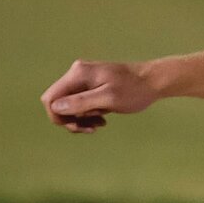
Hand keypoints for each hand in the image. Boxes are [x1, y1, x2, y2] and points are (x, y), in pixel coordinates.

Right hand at [40, 59, 156, 132]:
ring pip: (68, 107)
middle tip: (89, 128)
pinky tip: (101, 121)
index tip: (76, 125)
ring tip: (99, 124)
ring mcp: (84, 80)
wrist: (153, 82)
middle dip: (70, 120)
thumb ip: (82, 102)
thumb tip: (55, 107)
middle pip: (57, 104)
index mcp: (78, 74)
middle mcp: (77, 74)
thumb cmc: (134, 90)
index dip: (58, 116)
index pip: (50, 98)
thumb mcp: (108, 99)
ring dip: (80, 120)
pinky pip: (79, 106)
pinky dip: (87, 116)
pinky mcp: (91, 87)